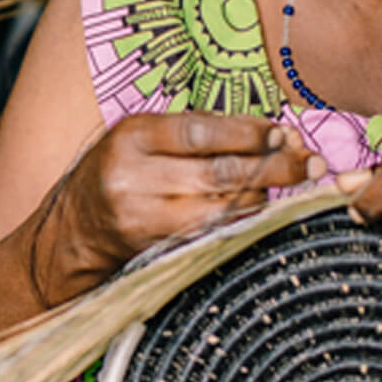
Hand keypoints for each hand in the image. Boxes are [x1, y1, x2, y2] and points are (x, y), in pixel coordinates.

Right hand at [33, 113, 320, 305]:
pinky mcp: (153, 249)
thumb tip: (268, 133)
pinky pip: (212, 235)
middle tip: (310, 162)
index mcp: (131, 136)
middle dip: (272, 167)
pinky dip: (243, 223)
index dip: (248, 134)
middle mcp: (132, 177)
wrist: (70, 233)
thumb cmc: (116, 173)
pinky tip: (265, 212)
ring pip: (222, 209)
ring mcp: (142, 218)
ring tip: (295, 185)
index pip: (201, 132)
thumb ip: (192, 132)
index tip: (284, 132)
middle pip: (218, 172)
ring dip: (265, 198)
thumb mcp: (141, 138)